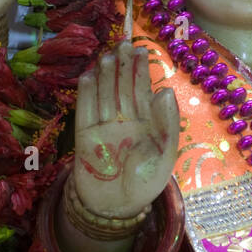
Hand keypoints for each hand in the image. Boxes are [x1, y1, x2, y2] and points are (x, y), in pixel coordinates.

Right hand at [71, 41, 179, 221]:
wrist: (117, 208)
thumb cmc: (145, 183)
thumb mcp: (165, 155)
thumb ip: (166, 124)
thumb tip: (165, 91)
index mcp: (146, 124)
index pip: (142, 92)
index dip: (141, 71)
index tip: (141, 50)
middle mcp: (125, 121)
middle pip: (122, 88)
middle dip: (123, 67)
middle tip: (122, 43)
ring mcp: (104, 127)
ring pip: (104, 95)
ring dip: (105, 76)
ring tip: (107, 56)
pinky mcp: (85, 137)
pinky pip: (86, 111)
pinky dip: (86, 94)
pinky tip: (88, 76)